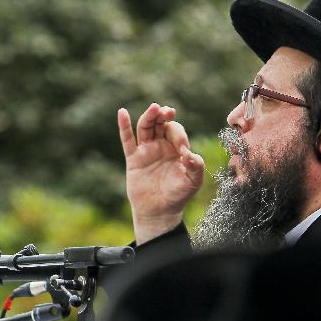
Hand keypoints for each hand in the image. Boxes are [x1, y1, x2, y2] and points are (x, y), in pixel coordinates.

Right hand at [118, 104, 204, 245]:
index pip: (176, 132)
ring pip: (145, 127)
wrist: (160, 212)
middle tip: (168, 111)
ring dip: (149, 116)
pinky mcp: (134, 159)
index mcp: (176, 149)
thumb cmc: (178, 196)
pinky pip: (127, 140)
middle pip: (160, 123)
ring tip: (154, 108)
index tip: (183, 151)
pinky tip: (123, 112)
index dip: (179, 136)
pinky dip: (124, 126)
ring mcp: (146, 151)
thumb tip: (190, 154)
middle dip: (163, 115)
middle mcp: (161, 146)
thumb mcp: (193, 182)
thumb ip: (196, 167)